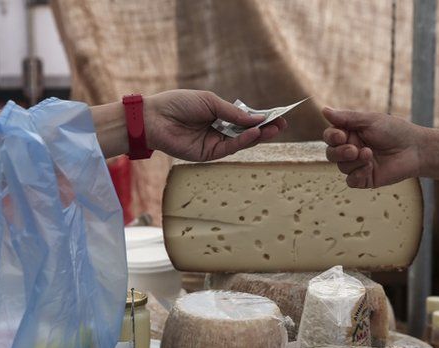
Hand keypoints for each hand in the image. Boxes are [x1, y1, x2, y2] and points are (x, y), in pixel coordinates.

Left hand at [144, 90, 285, 160]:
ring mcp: (214, 143)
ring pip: (241, 141)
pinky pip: (230, 148)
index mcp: (219, 115)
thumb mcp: (210, 102)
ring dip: (258, 136)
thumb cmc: (179, 104)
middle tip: (283, 125)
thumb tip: (258, 119)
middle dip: (265, 129)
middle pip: (247, 132)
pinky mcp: (208, 154)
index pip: (245, 119)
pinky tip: (254, 134)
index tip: (280, 115)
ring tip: (273, 129)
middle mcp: (218, 130)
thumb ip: (234, 113)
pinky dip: (243, 141)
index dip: (262, 118)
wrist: (154, 117)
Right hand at [322, 108, 424, 187]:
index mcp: (350, 133)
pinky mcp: (365, 179)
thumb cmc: (394, 130)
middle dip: (340, 152)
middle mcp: (351, 149)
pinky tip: (370, 168)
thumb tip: (323, 110)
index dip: (331, 137)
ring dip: (354, 162)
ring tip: (370, 155)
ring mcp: (357, 165)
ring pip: (341, 167)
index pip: (330, 137)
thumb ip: (346, 118)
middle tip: (354, 150)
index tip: (341, 135)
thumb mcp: (369, 120)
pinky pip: (351, 181)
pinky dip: (358, 174)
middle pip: (331, 153)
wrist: (415, 149)